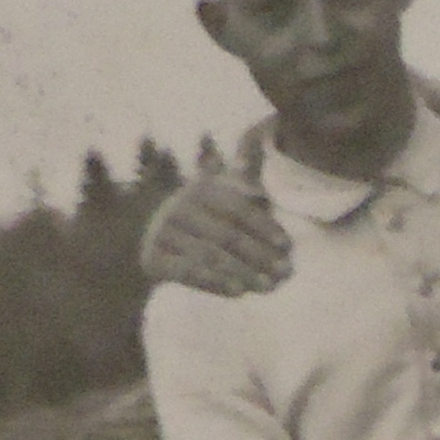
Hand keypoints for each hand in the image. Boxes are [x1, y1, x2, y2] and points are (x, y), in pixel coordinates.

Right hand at [137, 138, 290, 295]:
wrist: (152, 238)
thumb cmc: (201, 216)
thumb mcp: (219, 192)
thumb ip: (240, 177)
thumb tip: (253, 148)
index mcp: (200, 189)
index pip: (237, 209)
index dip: (264, 226)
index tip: (287, 245)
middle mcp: (179, 207)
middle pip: (226, 235)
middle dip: (259, 255)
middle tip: (285, 272)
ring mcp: (163, 233)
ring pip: (210, 256)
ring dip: (242, 272)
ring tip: (268, 285)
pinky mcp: (153, 257)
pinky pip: (188, 273)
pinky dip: (214, 284)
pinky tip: (238, 291)